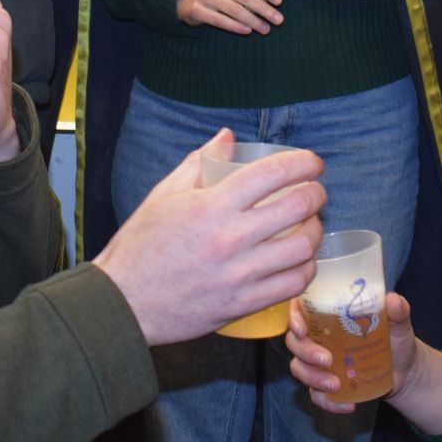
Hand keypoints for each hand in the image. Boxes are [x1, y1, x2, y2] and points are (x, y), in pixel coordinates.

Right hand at [94, 131, 325, 345]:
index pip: (272, 173)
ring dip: (316, 231)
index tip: (312, 163)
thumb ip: (199, 162)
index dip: (303, 163)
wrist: (124, 303)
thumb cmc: (141, 247)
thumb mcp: (164, 196)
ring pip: (303, 248)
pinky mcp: (243, 304)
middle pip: (298, 208)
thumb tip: (227, 137)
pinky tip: (301, 260)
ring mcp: (239, 274)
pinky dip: (306, 268)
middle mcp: (229, 238)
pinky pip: (293, 285)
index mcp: (210, 205)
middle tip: (316, 191)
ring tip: (311, 225)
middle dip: (317, 194)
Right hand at [177, 0, 283, 34]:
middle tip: (278, 20)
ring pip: (234, 9)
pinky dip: (235, 26)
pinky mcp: (197, 9)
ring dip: (253, 21)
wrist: (187, 1)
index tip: (279, 2)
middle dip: (264, 9)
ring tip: (265, 29)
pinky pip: (220, 20)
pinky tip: (247, 31)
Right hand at [287, 291, 418, 414]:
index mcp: (328, 315)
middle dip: (306, 352)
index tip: (302, 329)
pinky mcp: (325, 385)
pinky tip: (348, 405)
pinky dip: (328, 402)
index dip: (293, 318)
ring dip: (314, 378)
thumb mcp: (399, 323)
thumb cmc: (395, 339)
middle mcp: (318, 337)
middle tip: (327, 360)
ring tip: (337, 385)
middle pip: (295, 342)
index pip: (299, 310)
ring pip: (300, 369)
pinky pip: (316, 395)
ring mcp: (319, 363)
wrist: (404, 371)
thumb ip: (397, 310)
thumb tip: (392, 300)